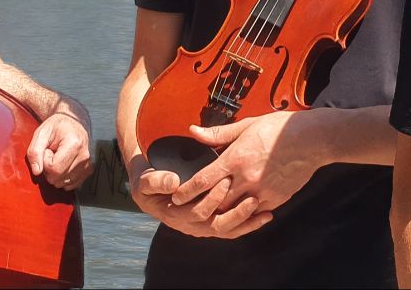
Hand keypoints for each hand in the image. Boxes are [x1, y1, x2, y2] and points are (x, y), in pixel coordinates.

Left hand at [27, 108, 92, 189]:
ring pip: (64, 183)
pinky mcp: (88, 170)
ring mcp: (87, 164)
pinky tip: (64, 164)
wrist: (72, 122)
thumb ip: (35, 151)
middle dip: (49, 168)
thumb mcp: (41, 133)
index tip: (47, 150)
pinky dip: (63, 177)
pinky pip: (71, 184)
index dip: (45, 161)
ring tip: (58, 157)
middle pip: (58, 178)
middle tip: (52, 153)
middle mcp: (84, 156)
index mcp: (74, 144)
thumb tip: (37, 171)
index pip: (54, 169)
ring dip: (56, 173)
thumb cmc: (56, 127)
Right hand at [129, 158, 273, 238]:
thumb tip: (173, 182)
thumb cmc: (149, 183)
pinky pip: (232, 229)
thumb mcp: (145, 180)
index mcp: (175, 215)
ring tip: (264, 212)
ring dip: (246, 222)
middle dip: (235, 212)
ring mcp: (202, 226)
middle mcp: (190, 225)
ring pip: (228, 230)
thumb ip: (155, 180)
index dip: (212, 199)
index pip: (198, 212)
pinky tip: (265, 216)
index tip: (225, 180)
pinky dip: (249, 224)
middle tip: (251, 198)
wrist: (151, 189)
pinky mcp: (212, 223)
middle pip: (217, 226)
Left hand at [169, 111, 320, 228]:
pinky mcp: (275, 200)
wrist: (313, 140)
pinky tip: (236, 211)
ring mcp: (262, 192)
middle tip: (187, 210)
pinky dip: (243, 214)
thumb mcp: (246, 125)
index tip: (175, 197)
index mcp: (236, 158)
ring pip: (233, 212)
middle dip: (200, 207)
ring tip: (209, 214)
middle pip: (215, 202)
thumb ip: (218, 134)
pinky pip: (253, 214)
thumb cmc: (278, 128)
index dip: (186, 191)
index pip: (202, 181)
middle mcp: (247, 178)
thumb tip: (193, 131)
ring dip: (221, 213)